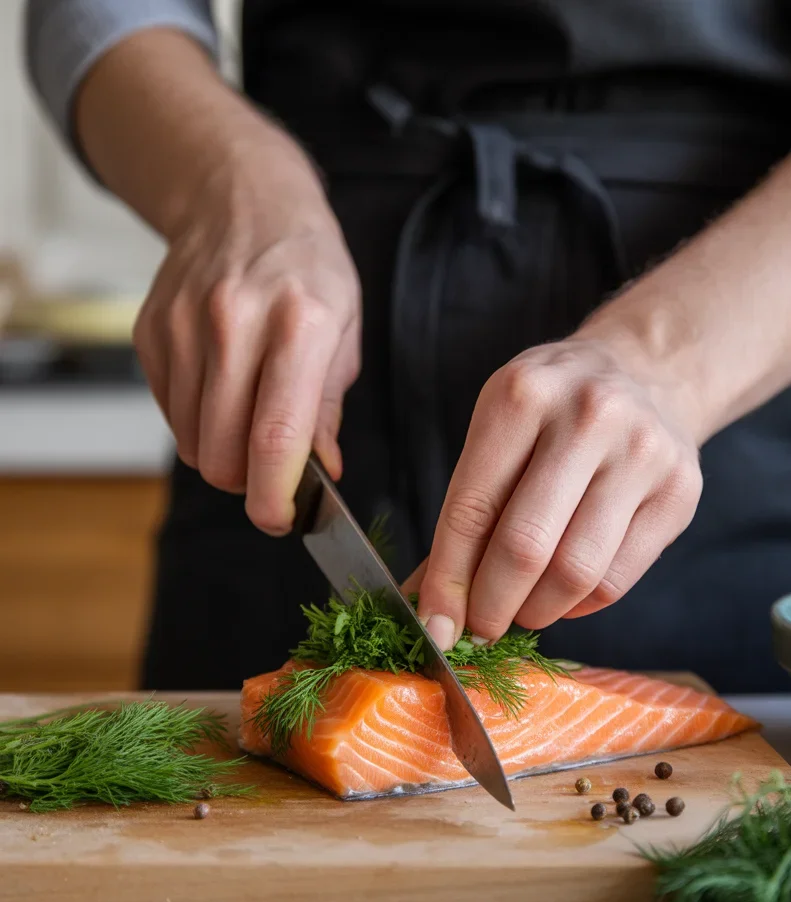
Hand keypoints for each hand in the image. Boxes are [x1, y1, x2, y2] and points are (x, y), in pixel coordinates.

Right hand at [133, 145, 360, 534]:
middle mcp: (236, 323)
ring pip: (193, 442)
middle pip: (225, 451)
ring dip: (222, 453)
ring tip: (248, 421)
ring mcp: (185, 326)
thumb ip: (328, 409)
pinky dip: (196, 422)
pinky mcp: (152, 332)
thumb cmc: (307, 269)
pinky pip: (170, 413)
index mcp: (302, 324)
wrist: (241, 200)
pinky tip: (221, 390)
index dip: (274, 496)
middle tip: (270, 471)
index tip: (279, 519)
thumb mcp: (345, 330)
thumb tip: (323, 473)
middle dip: (248, 482)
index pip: (276, 436)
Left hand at [410, 335, 703, 647]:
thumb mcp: (498, 431)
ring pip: (576, 572)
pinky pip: (617, 579)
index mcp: (523, 395)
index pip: (472, 508)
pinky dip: (579, 605)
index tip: (435, 627)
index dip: (448, 580)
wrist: (646, 372)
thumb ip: (467, 512)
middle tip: (479, 629)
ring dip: (536, 611)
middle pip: (526, 546)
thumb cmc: (553, 412)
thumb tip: (428, 606)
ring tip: (521, 612)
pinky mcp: (679, 491)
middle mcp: (588, 416)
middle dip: (491, 606)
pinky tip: (563, 596)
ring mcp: (642, 452)